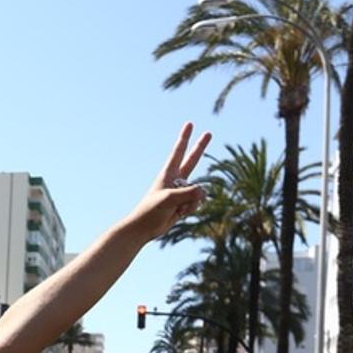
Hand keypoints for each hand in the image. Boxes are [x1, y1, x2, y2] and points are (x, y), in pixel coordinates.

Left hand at [118, 123, 211, 241]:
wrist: (143, 229)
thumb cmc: (151, 211)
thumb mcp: (169, 199)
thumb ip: (188, 194)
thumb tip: (204, 192)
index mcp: (168, 174)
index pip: (178, 152)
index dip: (184, 138)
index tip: (189, 124)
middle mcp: (175, 180)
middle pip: (192, 160)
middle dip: (200, 147)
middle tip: (209, 133)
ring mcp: (180, 192)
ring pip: (198, 191)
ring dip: (190, 202)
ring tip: (175, 208)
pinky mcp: (183, 204)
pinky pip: (196, 203)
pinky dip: (190, 209)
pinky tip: (178, 214)